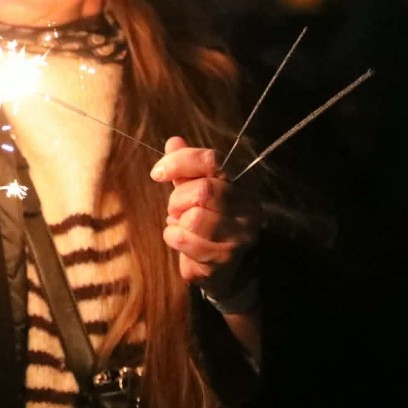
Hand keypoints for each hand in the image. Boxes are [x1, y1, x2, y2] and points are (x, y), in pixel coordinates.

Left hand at [151, 136, 258, 296]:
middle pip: (203, 190)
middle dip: (178, 199)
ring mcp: (242, 233)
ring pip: (194, 217)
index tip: (157, 173)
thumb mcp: (193, 187)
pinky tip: (181, 240)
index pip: (213, 160)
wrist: (219, 266)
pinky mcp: (227, 256)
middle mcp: (249, 205)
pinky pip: (186, 240)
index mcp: (243, 180)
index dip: (179, 162)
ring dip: (177, 221)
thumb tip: (174, 141)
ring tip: (181, 224)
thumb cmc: (204, 219)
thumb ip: (186, 166)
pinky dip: (173, 237)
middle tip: (176, 208)